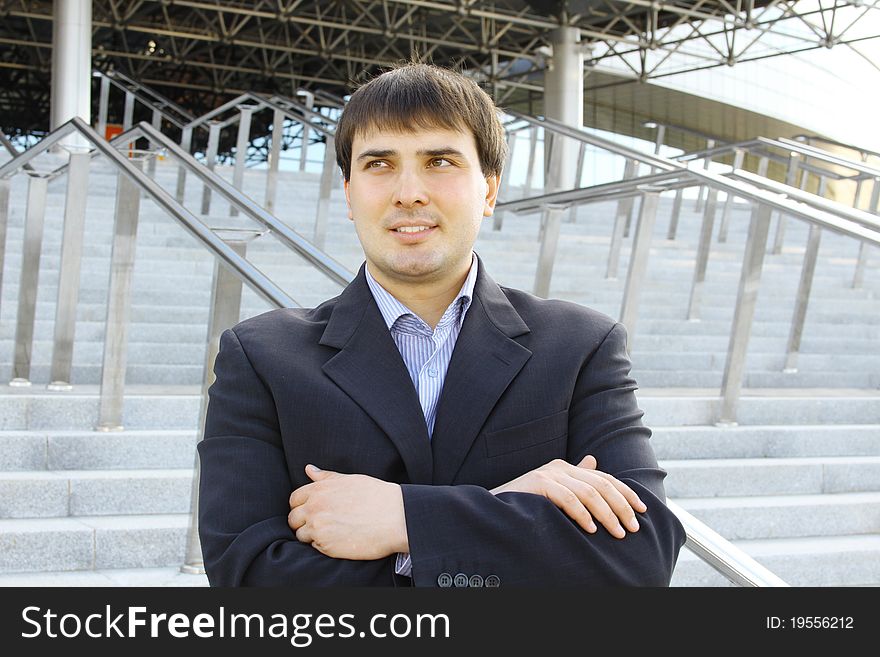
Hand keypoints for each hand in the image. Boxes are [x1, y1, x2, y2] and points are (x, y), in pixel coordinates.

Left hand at [288, 465, 407, 559]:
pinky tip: (340, 539)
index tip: (313, 510)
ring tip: (333, 532)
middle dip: (303, 521)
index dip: (302, 505)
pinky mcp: (326, 547)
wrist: (395, 518)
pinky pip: (314, 548)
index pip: (294, 499)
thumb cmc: (376, 496)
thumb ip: (326, 477)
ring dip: (312, 535)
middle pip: (293, 519)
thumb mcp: (350, 480)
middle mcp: (315, 508)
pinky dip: (323, 545)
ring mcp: (319, 528)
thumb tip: (308, 469)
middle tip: (322, 523)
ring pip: (301, 535)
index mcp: (319, 490)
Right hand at [490, 455, 646, 538]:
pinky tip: (591, 530)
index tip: (642, 510)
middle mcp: (560, 467)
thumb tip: (594, 462)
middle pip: (601, 484)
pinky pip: (568, 498)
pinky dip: (582, 515)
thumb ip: (574, 480)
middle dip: (621, 506)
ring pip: (589, 492)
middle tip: (632, 528)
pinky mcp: (539, 483)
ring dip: (607, 514)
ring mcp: (549, 473)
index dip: (626, 493)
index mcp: (566, 468)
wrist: (494, 506)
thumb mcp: (554, 492)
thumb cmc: (526, 504)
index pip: (604, 478)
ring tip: (617, 533)